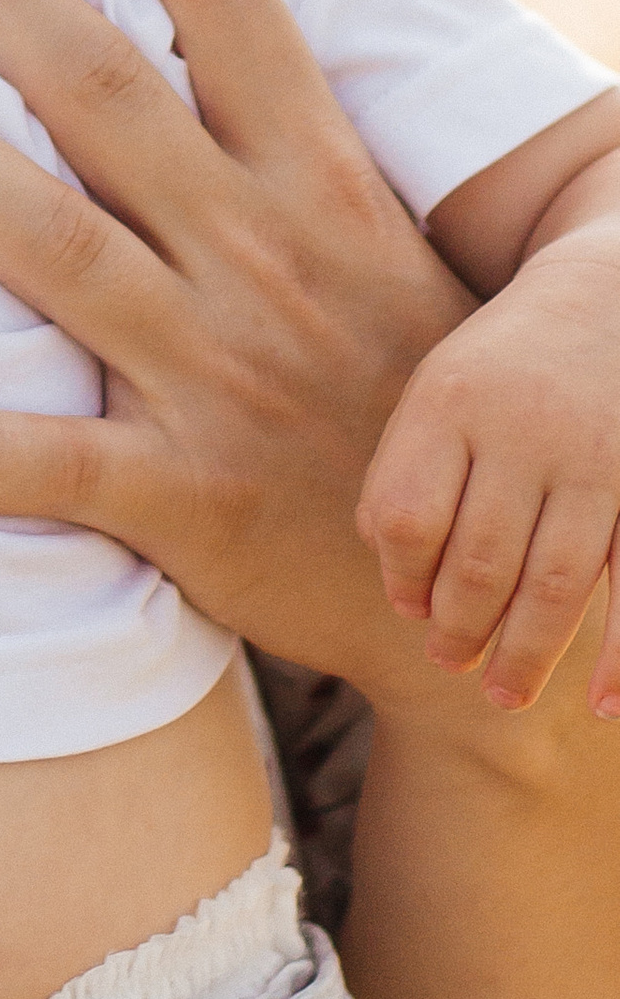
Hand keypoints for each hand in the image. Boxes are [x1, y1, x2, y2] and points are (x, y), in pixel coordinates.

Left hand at [0, 0, 471, 695]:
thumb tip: (158, 9)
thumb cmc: (387, 383)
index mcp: (319, 181)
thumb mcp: (363, 237)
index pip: (231, 2)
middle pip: (109, 91)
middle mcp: (268, 258)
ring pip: (54, 247)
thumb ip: (267, 139)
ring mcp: (222, 378)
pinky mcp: (185, 500)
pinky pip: (50, 467)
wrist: (467, 580)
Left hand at [360, 236, 619, 714]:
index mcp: (452, 403)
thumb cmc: (506, 363)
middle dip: (461, 627)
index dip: (403, 576)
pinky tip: (605, 705)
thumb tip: (400, 587)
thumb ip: (407, 474)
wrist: (610, 293)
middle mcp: (525, 429)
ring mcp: (595, 456)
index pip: (411, 515)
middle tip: (451, 663)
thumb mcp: (439, 391)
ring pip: (556, 581)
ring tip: (502, 693)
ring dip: (528, 652)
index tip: (407, 609)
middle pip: (482, 558)